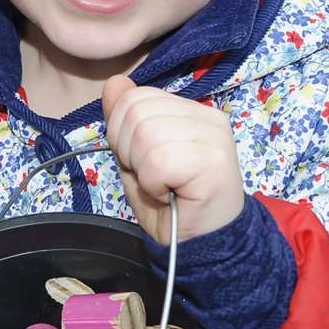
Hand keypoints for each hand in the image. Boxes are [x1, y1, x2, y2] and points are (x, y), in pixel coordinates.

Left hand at [101, 75, 246, 243]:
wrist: (200, 245)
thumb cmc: (169, 203)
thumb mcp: (136, 155)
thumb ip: (124, 118)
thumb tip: (114, 82)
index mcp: (191, 110)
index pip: (137, 96)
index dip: (122, 131)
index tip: (141, 161)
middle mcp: (207, 116)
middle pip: (136, 112)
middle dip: (128, 150)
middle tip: (152, 176)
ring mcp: (214, 136)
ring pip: (146, 134)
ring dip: (142, 169)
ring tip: (162, 185)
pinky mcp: (213, 160)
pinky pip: (157, 160)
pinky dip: (152, 183)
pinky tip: (169, 194)